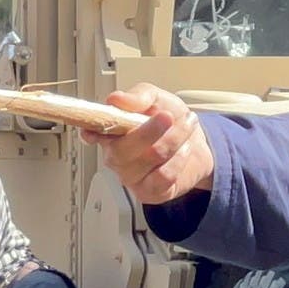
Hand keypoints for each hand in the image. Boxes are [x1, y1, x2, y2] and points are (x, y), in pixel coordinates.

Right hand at [93, 83, 214, 205]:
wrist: (198, 145)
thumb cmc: (171, 122)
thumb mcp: (158, 99)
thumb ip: (139, 96)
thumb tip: (117, 99)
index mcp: (111, 132)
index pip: (92, 134)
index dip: (90, 134)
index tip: (91, 132)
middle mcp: (116, 156)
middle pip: (121, 151)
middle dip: (148, 131)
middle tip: (167, 117)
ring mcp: (131, 176)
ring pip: (149, 159)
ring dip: (174, 139)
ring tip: (186, 126)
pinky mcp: (150, 192)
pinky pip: (164, 176)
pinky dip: (180, 159)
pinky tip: (184, 150)